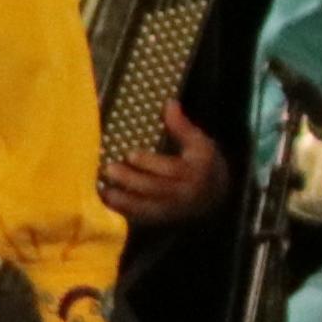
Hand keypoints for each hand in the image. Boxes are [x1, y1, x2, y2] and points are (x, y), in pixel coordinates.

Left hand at [99, 106, 225, 226]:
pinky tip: (107, 204)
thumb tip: (170, 103)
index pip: (172, 169)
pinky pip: (142, 219)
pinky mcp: (162, 219)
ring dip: (125, 201)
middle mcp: (186, 192)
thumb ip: (182, 126)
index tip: (130, 154)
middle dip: (132, 180)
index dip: (151, 163)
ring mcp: (174, 209)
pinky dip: (124, 213)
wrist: (216, 196)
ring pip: (149, 207)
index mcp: (196, 171)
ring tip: (104, 190)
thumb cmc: (202, 163)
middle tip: (109, 169)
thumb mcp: (199, 143)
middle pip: (158, 188)